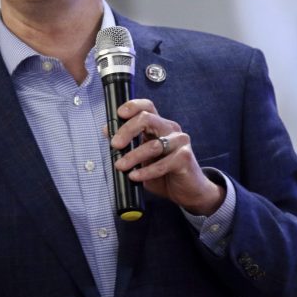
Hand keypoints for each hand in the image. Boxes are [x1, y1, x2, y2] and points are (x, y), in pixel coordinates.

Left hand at [111, 99, 223, 215]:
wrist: (188, 191)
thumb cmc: (165, 172)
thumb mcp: (142, 156)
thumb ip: (129, 144)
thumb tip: (108, 132)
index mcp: (160, 125)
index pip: (147, 106)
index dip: (132, 106)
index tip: (119, 114)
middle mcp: (170, 129)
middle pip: (147, 119)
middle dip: (127, 130)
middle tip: (115, 145)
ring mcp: (180, 142)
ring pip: (153, 145)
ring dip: (133, 156)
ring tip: (120, 166)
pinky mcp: (185, 158)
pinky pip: (162, 164)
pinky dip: (146, 171)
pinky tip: (135, 176)